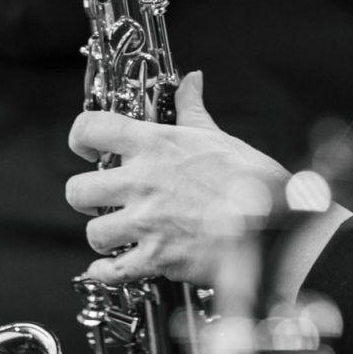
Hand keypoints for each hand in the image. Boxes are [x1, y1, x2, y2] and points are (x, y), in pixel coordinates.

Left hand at [65, 71, 295, 286]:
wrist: (274, 224)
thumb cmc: (252, 179)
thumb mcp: (219, 135)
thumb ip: (193, 109)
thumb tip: (192, 81)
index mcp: (154, 145)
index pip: (91, 129)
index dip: (81, 138)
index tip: (85, 148)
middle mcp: (141, 182)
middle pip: (78, 189)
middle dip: (87, 196)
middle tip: (103, 199)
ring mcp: (146, 222)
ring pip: (93, 233)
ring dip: (103, 237)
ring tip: (118, 235)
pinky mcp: (156, 258)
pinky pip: (111, 271)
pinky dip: (107, 272)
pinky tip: (113, 266)